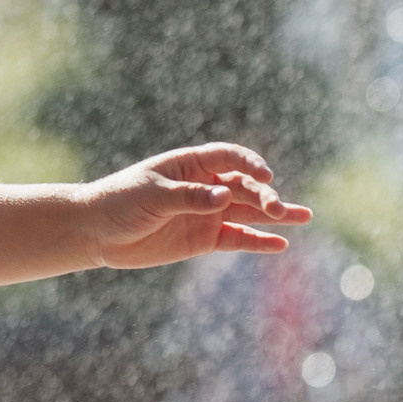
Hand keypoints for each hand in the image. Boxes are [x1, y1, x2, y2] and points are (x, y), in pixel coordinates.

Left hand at [77, 142, 311, 270]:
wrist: (99, 231)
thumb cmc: (120, 201)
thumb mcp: (152, 196)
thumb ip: (188, 197)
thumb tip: (223, 197)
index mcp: (189, 165)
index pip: (228, 157)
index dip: (249, 163)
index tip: (264, 175)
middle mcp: (204, 186)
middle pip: (243, 186)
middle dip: (264, 196)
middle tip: (278, 209)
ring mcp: (207, 213)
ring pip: (248, 212)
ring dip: (275, 215)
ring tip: (303, 217)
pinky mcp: (205, 238)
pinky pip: (238, 238)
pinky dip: (259, 241)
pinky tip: (280, 244)